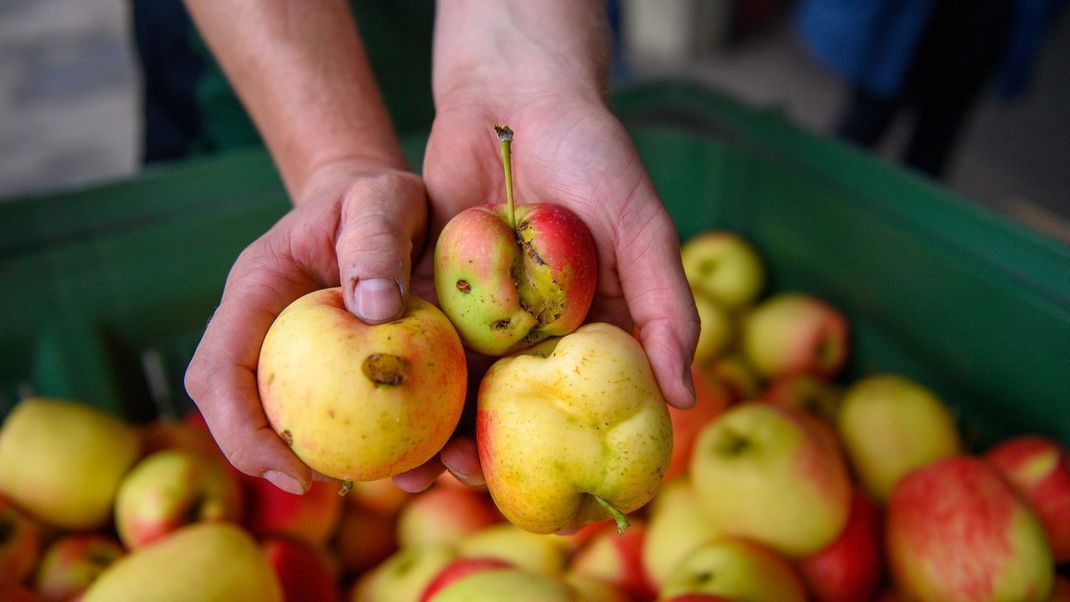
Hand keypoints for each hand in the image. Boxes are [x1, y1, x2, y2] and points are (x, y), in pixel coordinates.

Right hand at [184, 161, 426, 494]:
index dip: (237, 429)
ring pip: (306, 423)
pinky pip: (362, 416)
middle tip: (326, 486)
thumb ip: (375, 241)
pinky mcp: (347, 371)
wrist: (385, 204)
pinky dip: (396, 440)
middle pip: (249, 413)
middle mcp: (271, 337)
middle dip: (275, 460)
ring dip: (350, 461)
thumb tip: (375, 310)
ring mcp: (306, 360)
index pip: (219, 370)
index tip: (290, 468)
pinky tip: (439, 453)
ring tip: (405, 477)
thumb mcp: (380, 198)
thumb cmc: (374, 196)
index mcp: (256, 297)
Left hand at [403, 89, 699, 490]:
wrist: (518, 92)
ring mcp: (481, 308)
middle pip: (511, 400)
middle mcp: (534, 327)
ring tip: (414, 457)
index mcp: (590, 326)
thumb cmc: (596, 156)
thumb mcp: (644, 228)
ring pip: (457, 376)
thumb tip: (685, 397)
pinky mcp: (433, 281)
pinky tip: (384, 394)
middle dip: (486, 443)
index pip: (582, 402)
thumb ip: (667, 307)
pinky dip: (403, 363)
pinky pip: (418, 330)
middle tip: (464, 475)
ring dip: (435, 418)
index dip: (569, 448)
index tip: (556, 494)